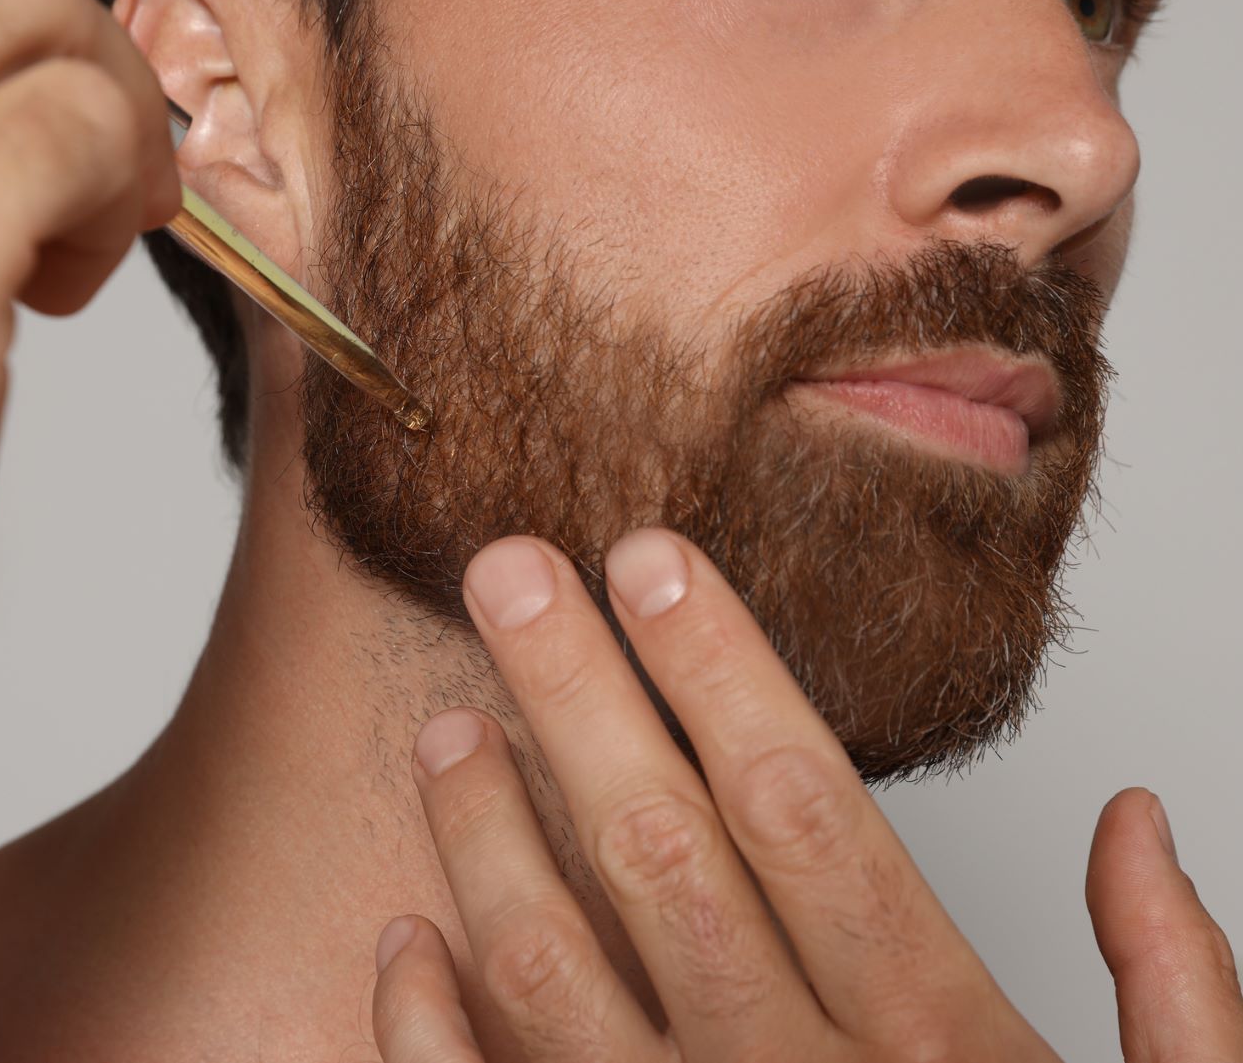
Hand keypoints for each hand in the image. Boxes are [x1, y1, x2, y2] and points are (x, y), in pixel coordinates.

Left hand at [370, 531, 1242, 1061]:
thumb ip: (1182, 994)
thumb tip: (1139, 819)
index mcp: (941, 1051)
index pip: (806, 808)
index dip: (718, 669)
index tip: (649, 554)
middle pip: (663, 852)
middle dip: (578, 695)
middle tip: (505, 569)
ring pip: (555, 972)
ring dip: (487, 837)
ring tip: (448, 726)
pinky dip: (430, 1029)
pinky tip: (403, 936)